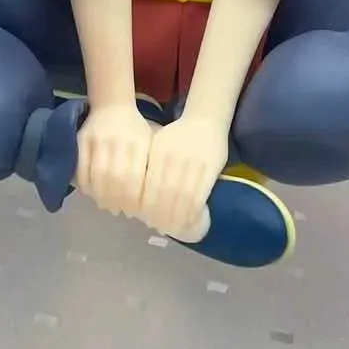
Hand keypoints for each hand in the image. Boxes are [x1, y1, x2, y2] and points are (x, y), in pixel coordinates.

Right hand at [75, 101, 153, 217]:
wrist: (112, 105)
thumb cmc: (135, 129)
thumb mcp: (148, 143)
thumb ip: (148, 168)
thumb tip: (150, 201)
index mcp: (138, 142)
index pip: (135, 177)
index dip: (132, 198)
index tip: (133, 211)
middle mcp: (118, 140)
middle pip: (115, 178)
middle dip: (116, 200)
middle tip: (117, 211)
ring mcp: (98, 139)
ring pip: (97, 175)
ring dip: (100, 195)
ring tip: (104, 205)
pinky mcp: (82, 139)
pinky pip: (81, 168)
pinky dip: (85, 184)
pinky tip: (90, 193)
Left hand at [139, 114, 229, 241]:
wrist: (205, 120)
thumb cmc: (178, 136)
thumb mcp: (158, 146)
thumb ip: (150, 168)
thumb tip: (139, 197)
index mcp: (158, 153)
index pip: (149, 186)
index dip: (147, 207)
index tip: (145, 219)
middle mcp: (173, 158)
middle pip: (164, 195)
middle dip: (160, 215)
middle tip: (158, 227)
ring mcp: (192, 163)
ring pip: (182, 198)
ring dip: (177, 217)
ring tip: (174, 228)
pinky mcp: (210, 168)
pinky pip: (200, 195)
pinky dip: (194, 212)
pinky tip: (190, 220)